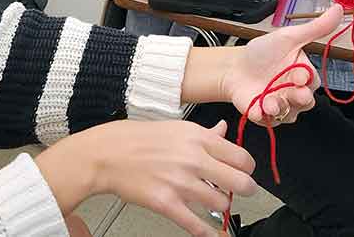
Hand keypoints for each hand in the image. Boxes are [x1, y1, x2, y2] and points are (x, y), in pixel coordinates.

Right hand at [37, 119, 256, 236]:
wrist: (106, 154)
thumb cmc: (136, 139)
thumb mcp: (176, 127)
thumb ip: (204, 133)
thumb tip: (224, 130)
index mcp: (198, 138)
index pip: (242, 157)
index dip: (247, 168)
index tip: (243, 172)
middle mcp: (194, 159)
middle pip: (241, 182)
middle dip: (245, 190)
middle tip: (240, 191)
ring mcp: (181, 183)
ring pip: (222, 203)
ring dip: (221, 206)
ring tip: (212, 201)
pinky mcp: (167, 203)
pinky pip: (198, 225)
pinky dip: (210, 234)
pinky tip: (215, 235)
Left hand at [215, 4, 342, 123]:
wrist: (235, 66)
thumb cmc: (263, 52)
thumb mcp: (288, 37)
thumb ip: (315, 28)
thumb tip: (339, 9)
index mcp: (302, 75)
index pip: (313, 82)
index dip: (307, 81)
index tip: (298, 76)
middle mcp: (294, 93)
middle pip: (305, 102)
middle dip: (300, 99)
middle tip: (294, 94)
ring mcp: (280, 106)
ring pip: (288, 114)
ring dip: (280, 109)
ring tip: (269, 102)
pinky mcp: (263, 115)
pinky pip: (267, 121)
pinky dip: (262, 116)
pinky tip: (257, 109)